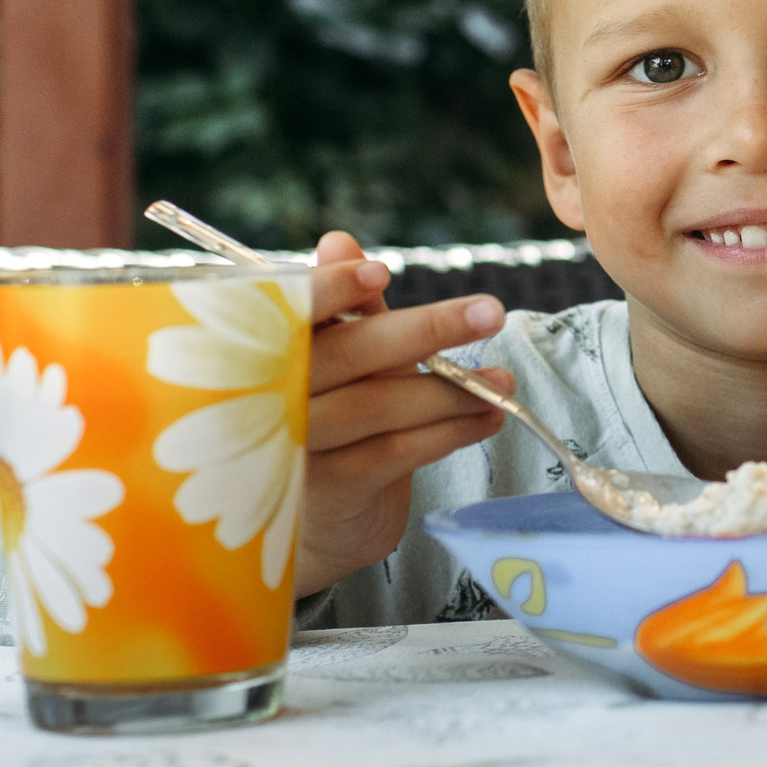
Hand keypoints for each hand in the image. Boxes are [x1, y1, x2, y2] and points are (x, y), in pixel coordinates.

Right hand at [292, 231, 515, 591]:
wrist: (316, 527)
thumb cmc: (326, 423)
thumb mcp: (335, 362)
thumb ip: (343, 309)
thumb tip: (338, 239)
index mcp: (263, 352)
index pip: (287, 311)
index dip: (330, 290)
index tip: (382, 274)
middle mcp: (268, 397)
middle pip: (349, 354)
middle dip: (425, 329)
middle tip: (490, 311)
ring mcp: (296, 447)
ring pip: (379, 405)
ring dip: (450, 390)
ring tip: (503, 381)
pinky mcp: (329, 489)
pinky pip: (396, 450)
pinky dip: (448, 432)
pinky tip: (485, 420)